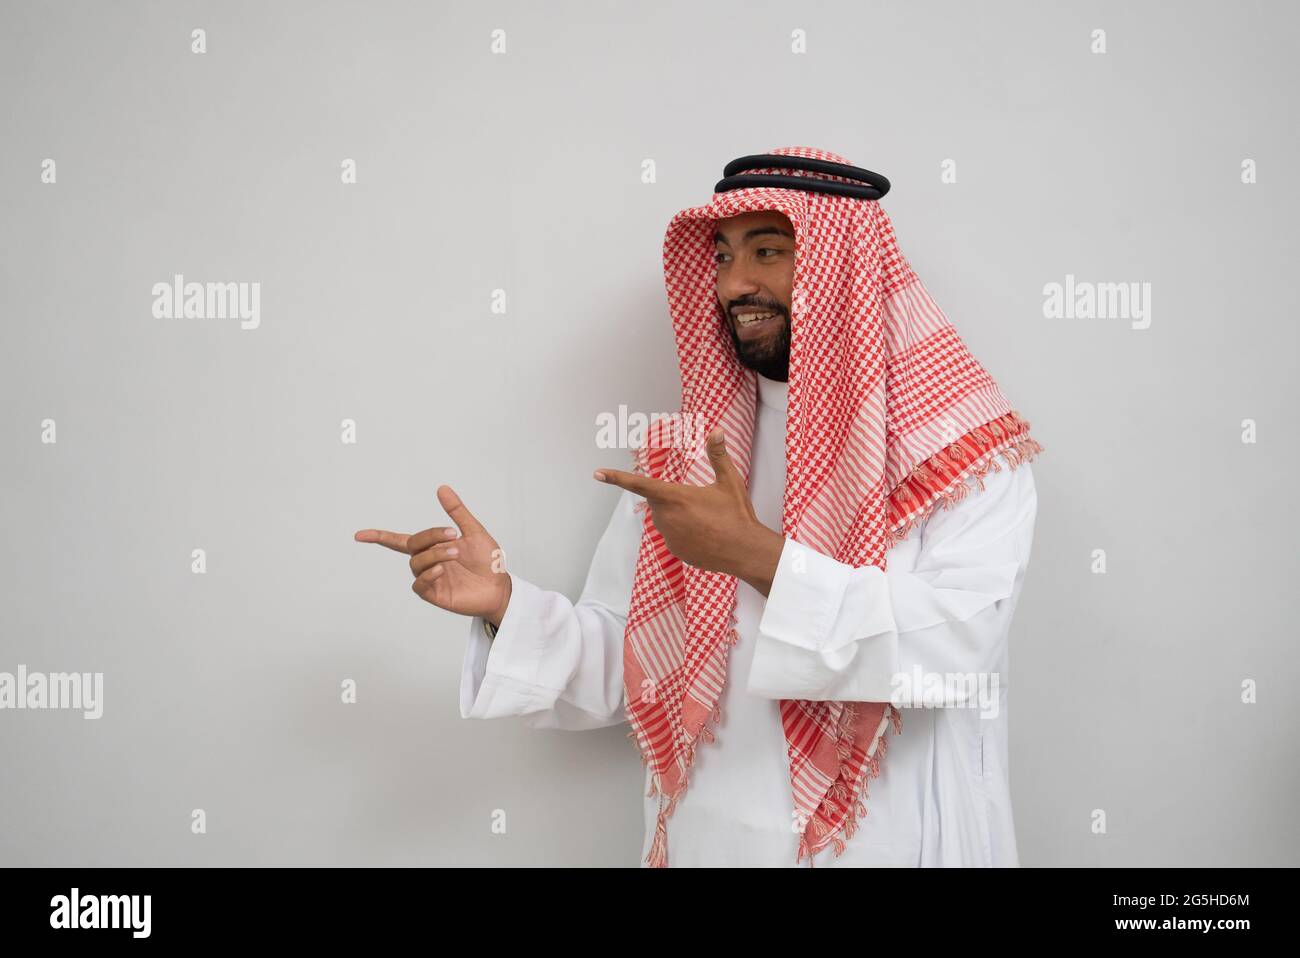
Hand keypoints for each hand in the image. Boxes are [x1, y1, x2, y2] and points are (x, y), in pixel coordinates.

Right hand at [354, 485, 512, 626]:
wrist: (501, 586)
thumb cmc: (488, 560)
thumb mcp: (474, 531)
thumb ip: (457, 512)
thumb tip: (442, 488)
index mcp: (433, 547)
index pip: (399, 541)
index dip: (379, 537)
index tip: (359, 535)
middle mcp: (428, 562)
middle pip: (412, 546)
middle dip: (430, 537)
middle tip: (454, 536)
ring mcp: (430, 579)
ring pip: (416, 563)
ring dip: (434, 555)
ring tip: (455, 553)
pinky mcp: (435, 595)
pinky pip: (420, 584)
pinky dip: (428, 574)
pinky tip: (442, 570)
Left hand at [593, 427, 784, 594]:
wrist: (745, 552)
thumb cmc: (737, 515)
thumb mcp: (729, 481)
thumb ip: (718, 455)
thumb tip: (717, 431)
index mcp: (676, 497)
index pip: (640, 483)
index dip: (617, 478)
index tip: (598, 473)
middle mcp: (667, 518)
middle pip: (658, 501)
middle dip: (672, 498)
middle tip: (699, 502)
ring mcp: (670, 537)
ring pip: (665, 519)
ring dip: (679, 516)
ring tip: (707, 520)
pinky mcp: (676, 551)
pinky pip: (674, 536)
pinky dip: (685, 533)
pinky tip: (706, 535)